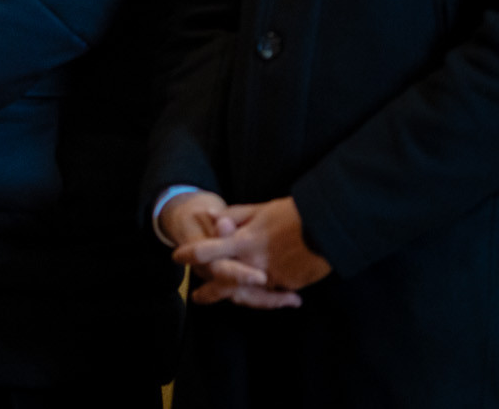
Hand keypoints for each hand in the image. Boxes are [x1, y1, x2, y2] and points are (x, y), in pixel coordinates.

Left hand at [173, 196, 328, 308]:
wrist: (330, 228)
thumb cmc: (294, 214)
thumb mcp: (261, 209)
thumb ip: (236, 215)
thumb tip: (213, 218)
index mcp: (244, 240)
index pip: (208, 250)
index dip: (190, 254)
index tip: (177, 257)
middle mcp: (254, 262)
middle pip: (224, 282)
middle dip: (209, 292)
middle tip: (197, 297)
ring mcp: (273, 276)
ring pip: (248, 293)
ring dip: (236, 297)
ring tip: (228, 299)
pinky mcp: (290, 285)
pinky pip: (272, 293)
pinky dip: (265, 295)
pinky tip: (261, 295)